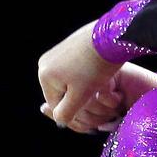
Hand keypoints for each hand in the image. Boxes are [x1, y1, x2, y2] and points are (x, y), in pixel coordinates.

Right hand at [38, 19, 156, 133]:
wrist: (112, 35)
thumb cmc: (96, 67)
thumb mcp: (81, 96)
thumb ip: (66, 113)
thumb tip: (60, 121)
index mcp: (44, 75)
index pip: (56, 105)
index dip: (74, 110)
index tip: (91, 106)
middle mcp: (45, 62)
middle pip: (62, 93)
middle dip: (79, 97)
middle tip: (97, 93)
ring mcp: (56, 53)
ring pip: (70, 82)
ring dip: (84, 87)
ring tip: (100, 81)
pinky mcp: (69, 46)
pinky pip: (75, 69)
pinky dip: (87, 74)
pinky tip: (99, 71)